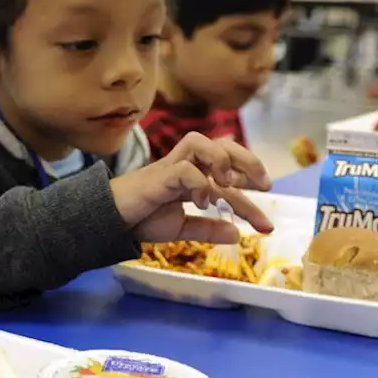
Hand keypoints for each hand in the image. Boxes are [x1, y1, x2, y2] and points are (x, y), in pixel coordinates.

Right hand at [110, 133, 273, 243]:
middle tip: (264, 186)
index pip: (229, 178)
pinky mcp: (159, 174)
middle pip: (221, 143)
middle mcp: (185, 165)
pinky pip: (183, 168)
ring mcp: (171, 166)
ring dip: (221, 160)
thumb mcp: (182, 228)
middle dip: (247, 161)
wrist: (110, 219)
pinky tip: (202, 203)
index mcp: (193, 176)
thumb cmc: (142, 218)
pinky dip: (198, 183)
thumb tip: (238, 235)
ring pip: (200, 142)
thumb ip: (208, 229)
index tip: (267, 225)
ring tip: (227, 185)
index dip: (251, 199)